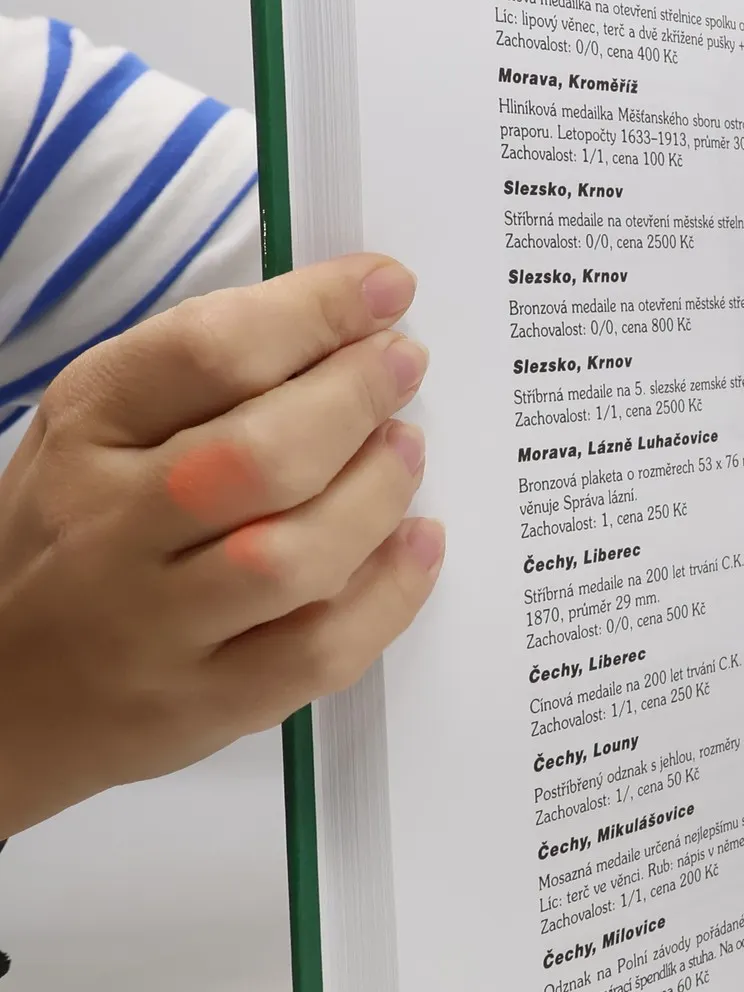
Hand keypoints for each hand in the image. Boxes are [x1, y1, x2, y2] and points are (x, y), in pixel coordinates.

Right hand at [0, 254, 443, 834]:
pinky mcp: (206, 705)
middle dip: (356, 397)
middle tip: (405, 363)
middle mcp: (112, 530)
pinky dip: (389, 591)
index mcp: (86, 432)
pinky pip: (318, 650)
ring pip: (292, 558)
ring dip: (376, 492)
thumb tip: (344, 320)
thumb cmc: (75, 534)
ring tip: (408, 447)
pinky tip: (419, 541)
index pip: (208, 354)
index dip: (315, 312)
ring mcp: (157, 628)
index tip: (386, 286)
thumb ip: (200, 377)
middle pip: (260, 455)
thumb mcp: (96, 432)